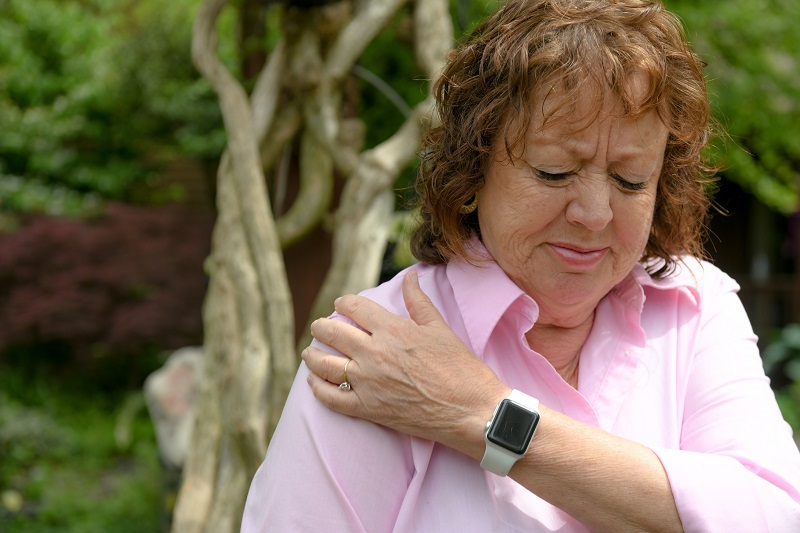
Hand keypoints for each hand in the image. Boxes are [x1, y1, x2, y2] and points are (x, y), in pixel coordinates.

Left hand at [303, 270, 507, 455]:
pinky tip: (314, 382)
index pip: (355, 308)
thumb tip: (410, 276)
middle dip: (321, 328)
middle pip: (333, 334)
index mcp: (392, 330)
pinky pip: (332, 399)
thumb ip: (418, 301)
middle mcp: (374, 354)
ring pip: (325, 365)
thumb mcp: (439, 328)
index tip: (340, 305)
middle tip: (318, 328)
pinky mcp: (368, 409)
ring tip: (309, 352)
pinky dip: (318, 389)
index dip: (343, 303)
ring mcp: (368, 383)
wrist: (470, 410)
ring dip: (312, 356)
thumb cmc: (460, 367)